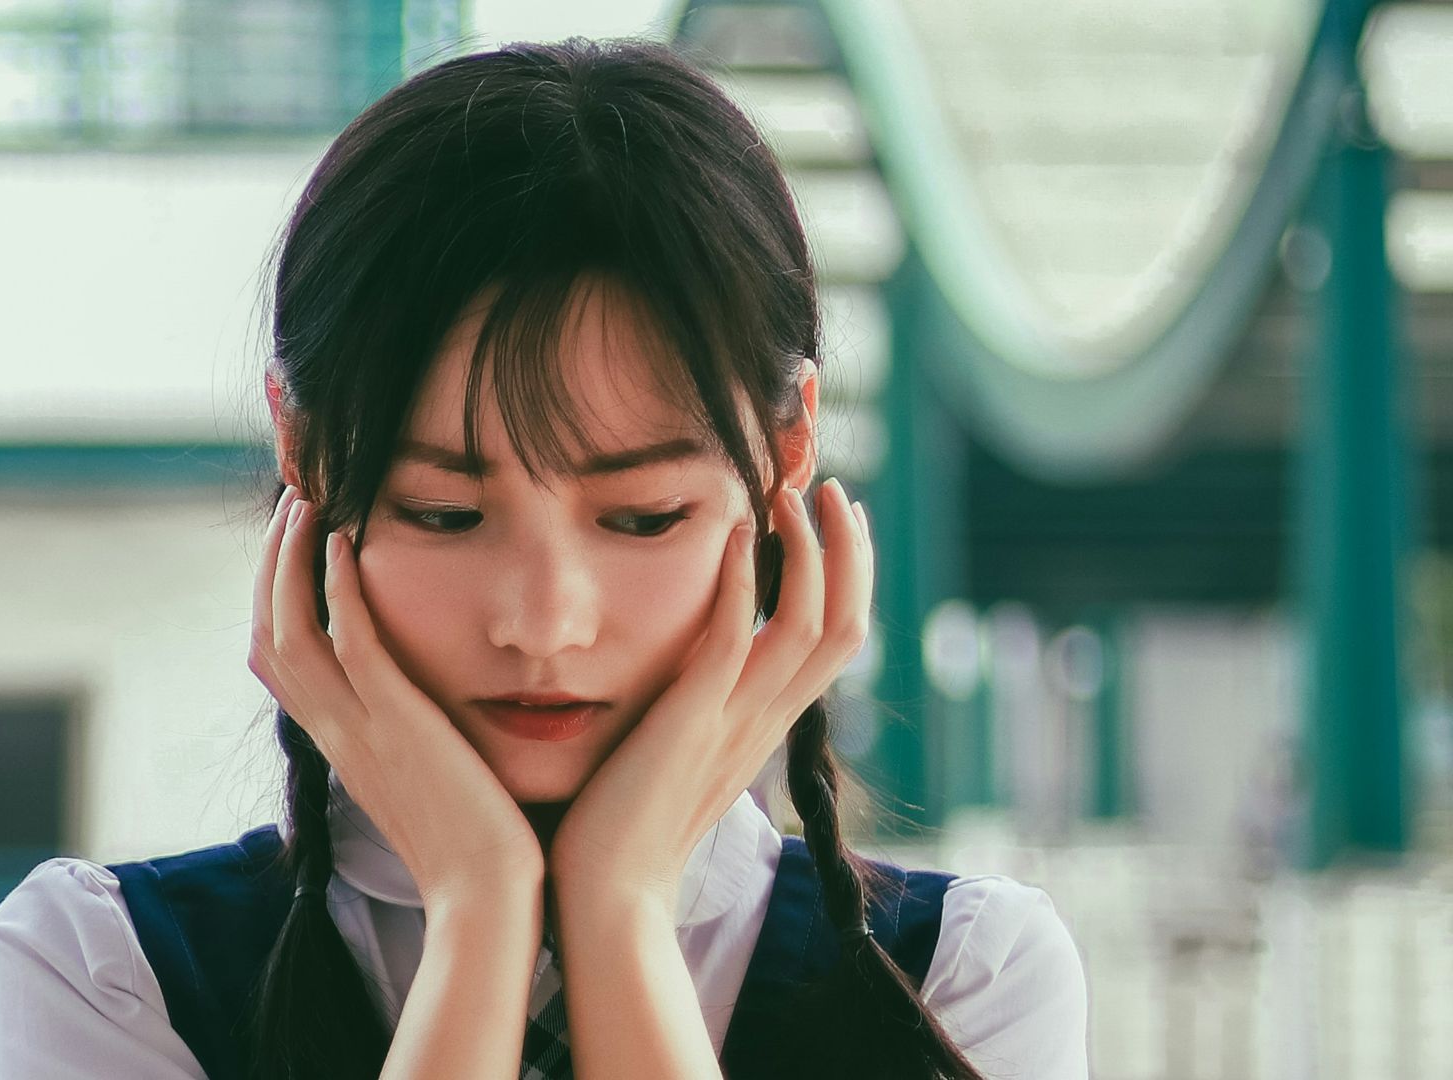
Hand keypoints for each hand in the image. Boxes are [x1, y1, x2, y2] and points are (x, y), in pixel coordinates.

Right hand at [249, 487, 545, 909]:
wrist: (488, 899)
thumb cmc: (477, 845)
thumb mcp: (425, 779)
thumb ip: (411, 734)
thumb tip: (422, 702)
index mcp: (341, 743)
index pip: (277, 659)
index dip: (273, 596)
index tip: (293, 543)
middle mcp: (335, 732)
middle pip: (266, 633)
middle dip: (269, 563)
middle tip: (292, 502)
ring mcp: (359, 729)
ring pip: (290, 629)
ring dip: (291, 559)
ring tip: (309, 501)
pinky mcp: (397, 724)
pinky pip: (349, 643)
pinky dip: (336, 589)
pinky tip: (344, 541)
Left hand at [547, 477, 874, 914]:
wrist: (605, 898)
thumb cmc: (619, 829)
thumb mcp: (673, 754)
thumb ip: (691, 711)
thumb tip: (682, 668)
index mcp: (763, 728)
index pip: (835, 641)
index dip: (847, 577)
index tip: (834, 521)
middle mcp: (764, 722)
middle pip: (847, 624)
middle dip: (848, 550)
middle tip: (831, 490)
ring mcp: (734, 723)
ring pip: (810, 625)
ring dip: (808, 550)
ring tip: (791, 493)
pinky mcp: (693, 723)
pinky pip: (735, 640)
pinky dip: (741, 581)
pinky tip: (735, 531)